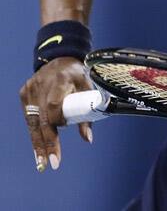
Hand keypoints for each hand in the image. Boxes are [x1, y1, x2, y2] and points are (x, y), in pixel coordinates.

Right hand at [19, 57, 93, 171]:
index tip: (64, 129)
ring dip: (38, 143)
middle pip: (42, 118)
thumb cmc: (77, 75)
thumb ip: (88, 109)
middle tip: (52, 162)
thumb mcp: (87, 86)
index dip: (58, 120)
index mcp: (61, 79)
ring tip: (42, 162)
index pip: (54, 105)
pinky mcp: (24, 93)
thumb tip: (88, 139)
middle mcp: (42, 84)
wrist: (60, 58)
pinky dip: (34, 131)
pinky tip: (38, 148)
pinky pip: (29, 116)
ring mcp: (31, 88)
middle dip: (47, 141)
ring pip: (33, 121)